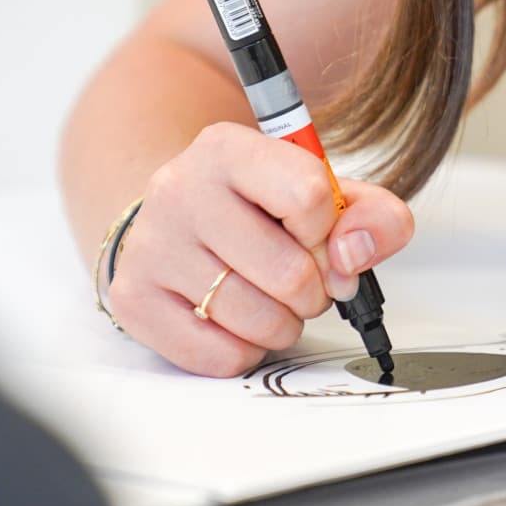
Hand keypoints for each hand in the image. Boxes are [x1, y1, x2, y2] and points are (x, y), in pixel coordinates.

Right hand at [105, 122, 413, 376]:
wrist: (177, 221)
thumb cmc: (256, 209)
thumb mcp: (323, 192)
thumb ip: (372, 215)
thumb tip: (356, 253)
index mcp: (228, 149)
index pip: (309, 197)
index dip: (331, 233)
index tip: (321, 238)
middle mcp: (180, 189)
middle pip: (290, 272)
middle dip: (314, 291)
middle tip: (301, 280)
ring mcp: (151, 246)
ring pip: (257, 321)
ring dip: (284, 323)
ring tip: (271, 299)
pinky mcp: (134, 299)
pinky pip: (220, 355)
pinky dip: (246, 349)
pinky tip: (236, 320)